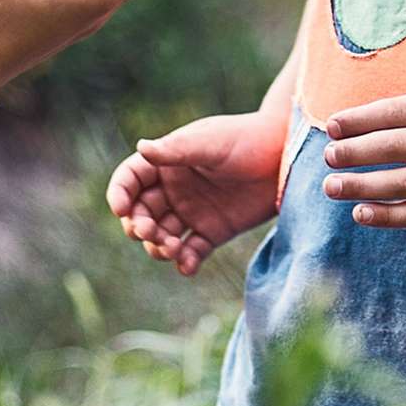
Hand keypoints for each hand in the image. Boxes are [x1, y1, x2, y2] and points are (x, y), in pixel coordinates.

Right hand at [106, 112, 284, 274]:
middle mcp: (173, 190)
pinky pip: (191, 252)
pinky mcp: (213, 232)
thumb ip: (176, 150)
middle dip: (139, 226)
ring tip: (173, 248)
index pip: (130, 180)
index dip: (119, 194)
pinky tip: (188, 265)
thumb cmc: (246, 140)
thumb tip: (141, 147)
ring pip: (161, 237)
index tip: (120, 208)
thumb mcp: (209, 142)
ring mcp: (192, 212)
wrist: (286, 158)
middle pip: (141, 213)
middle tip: (151, 232)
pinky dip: (185, 262)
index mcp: (166, 163)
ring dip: (159, 247)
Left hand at [319, 92, 405, 228]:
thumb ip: (401, 116)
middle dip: (356, 152)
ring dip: (361, 186)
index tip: (331, 127)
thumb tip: (344, 129)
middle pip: (394, 147)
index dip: (359, 120)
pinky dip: (386, 215)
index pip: (394, 112)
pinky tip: (360, 213)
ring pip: (401, 183)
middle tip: (328, 156)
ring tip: (331, 186)